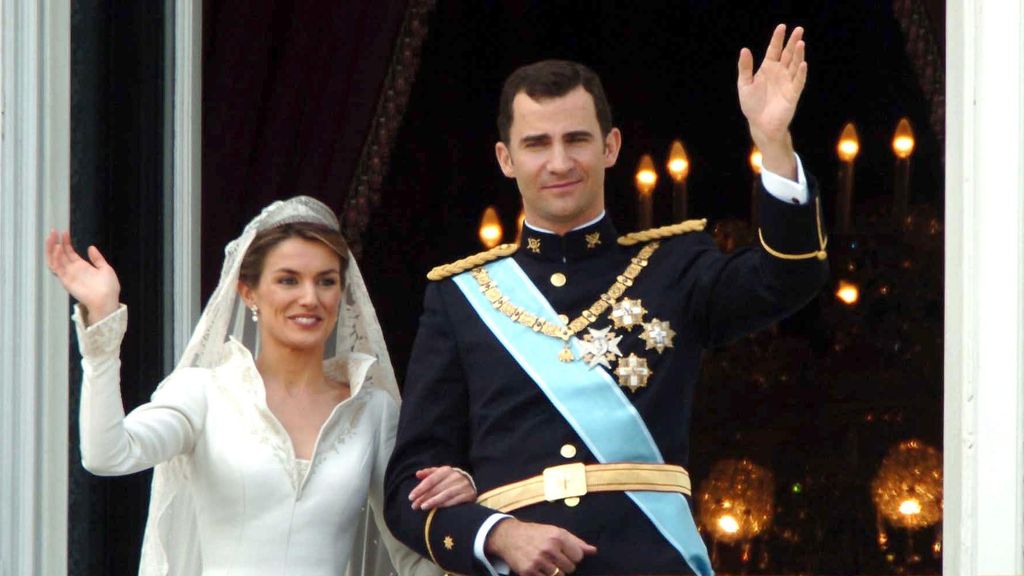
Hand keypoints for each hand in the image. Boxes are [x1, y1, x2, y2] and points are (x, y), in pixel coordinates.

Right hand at [45, 230, 120, 324]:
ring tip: (51, 237)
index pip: (69, 252)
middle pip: (59, 254)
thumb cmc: (108, 288)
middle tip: (53, 231)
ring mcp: (68, 275)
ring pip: (55, 260)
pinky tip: (57, 249)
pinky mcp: (66, 280)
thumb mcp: (105, 268)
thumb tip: (91, 247)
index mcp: (82, 267)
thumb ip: (97, 258)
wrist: (107, 300)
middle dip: (55, 242)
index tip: (64, 232)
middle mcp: (73, 270)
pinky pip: (57, 268)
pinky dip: (56, 258)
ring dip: (52, 249)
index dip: (66, 242)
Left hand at [408, 466, 476, 509]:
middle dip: (424, 497)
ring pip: (446, 494)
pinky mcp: (469, 494)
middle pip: (437, 488)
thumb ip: (428, 474)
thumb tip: (417, 474)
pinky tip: (437, 509)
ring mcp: (463, 485)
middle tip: (414, 506)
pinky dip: (446, 505)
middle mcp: (455, 476)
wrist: (469, 484)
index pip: (430, 480)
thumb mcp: (439, 474)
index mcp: (446, 470)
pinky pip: (456, 500)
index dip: (420, 488)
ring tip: (423, 507)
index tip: (411, 497)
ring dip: (433, 501)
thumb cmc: (449, 480)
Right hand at [485, 518, 596, 575]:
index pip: (578, 556)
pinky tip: (538, 567)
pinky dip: (544, 575)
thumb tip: (593, 551)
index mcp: (558, 536)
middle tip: (553, 558)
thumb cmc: (536, 533)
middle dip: (564, 565)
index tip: (565, 553)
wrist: (509, 537)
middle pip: (570, 568)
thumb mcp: (556, 531)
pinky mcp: (528, 572)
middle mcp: (548, 548)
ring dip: (555, 572)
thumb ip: (576, 542)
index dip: (573, 556)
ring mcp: (538, 561)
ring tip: (546, 562)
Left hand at [737, 24, 806, 176]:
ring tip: (801, 43)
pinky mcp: (793, 94)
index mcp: (768, 68)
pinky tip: (803, 64)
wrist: (760, 124)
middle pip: (788, 54)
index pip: (774, 50)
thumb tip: (744, 49)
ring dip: (798, 55)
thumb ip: (745, 68)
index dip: (778, 39)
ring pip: (795, 65)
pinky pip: (798, 82)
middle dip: (793, 42)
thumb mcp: (744, 84)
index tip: (782, 27)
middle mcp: (780, 72)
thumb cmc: (752, 105)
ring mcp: (787, 82)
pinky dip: (800, 73)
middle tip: (799, 29)